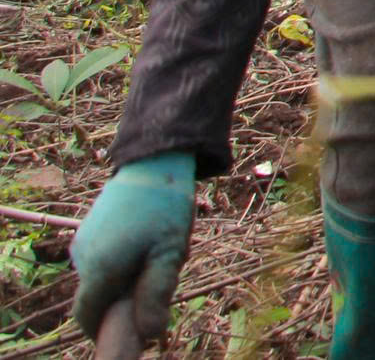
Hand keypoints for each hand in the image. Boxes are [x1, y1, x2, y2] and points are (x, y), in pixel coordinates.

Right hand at [71, 152, 194, 341]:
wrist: (154, 161)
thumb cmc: (164, 207)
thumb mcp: (169, 253)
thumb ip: (155, 294)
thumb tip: (149, 335)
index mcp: (98, 269)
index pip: (87, 316)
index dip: (104, 328)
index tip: (131, 326)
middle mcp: (83, 258)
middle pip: (100, 296)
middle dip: (125, 296)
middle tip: (161, 270)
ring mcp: (83, 242)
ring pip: (104, 275)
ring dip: (127, 274)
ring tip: (159, 246)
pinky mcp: (89, 230)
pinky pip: (104, 257)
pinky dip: (123, 258)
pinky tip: (148, 235)